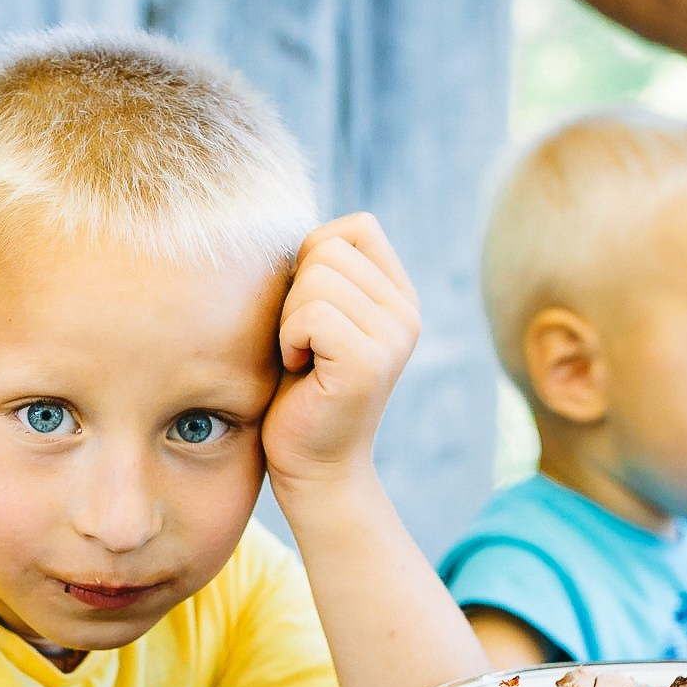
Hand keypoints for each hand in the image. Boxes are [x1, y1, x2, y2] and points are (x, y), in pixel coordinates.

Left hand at [262, 213, 421, 487]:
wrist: (312, 466)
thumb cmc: (299, 390)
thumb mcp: (313, 316)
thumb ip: (320, 271)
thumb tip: (279, 219)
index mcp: (399, 295)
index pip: (357, 226)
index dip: (313, 257)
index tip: (308, 310)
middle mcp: (407, 311)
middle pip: (330, 247)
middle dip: (295, 292)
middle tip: (302, 342)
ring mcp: (394, 336)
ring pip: (317, 279)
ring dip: (289, 320)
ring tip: (303, 358)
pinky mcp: (370, 362)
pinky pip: (311, 314)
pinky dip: (289, 340)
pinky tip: (301, 371)